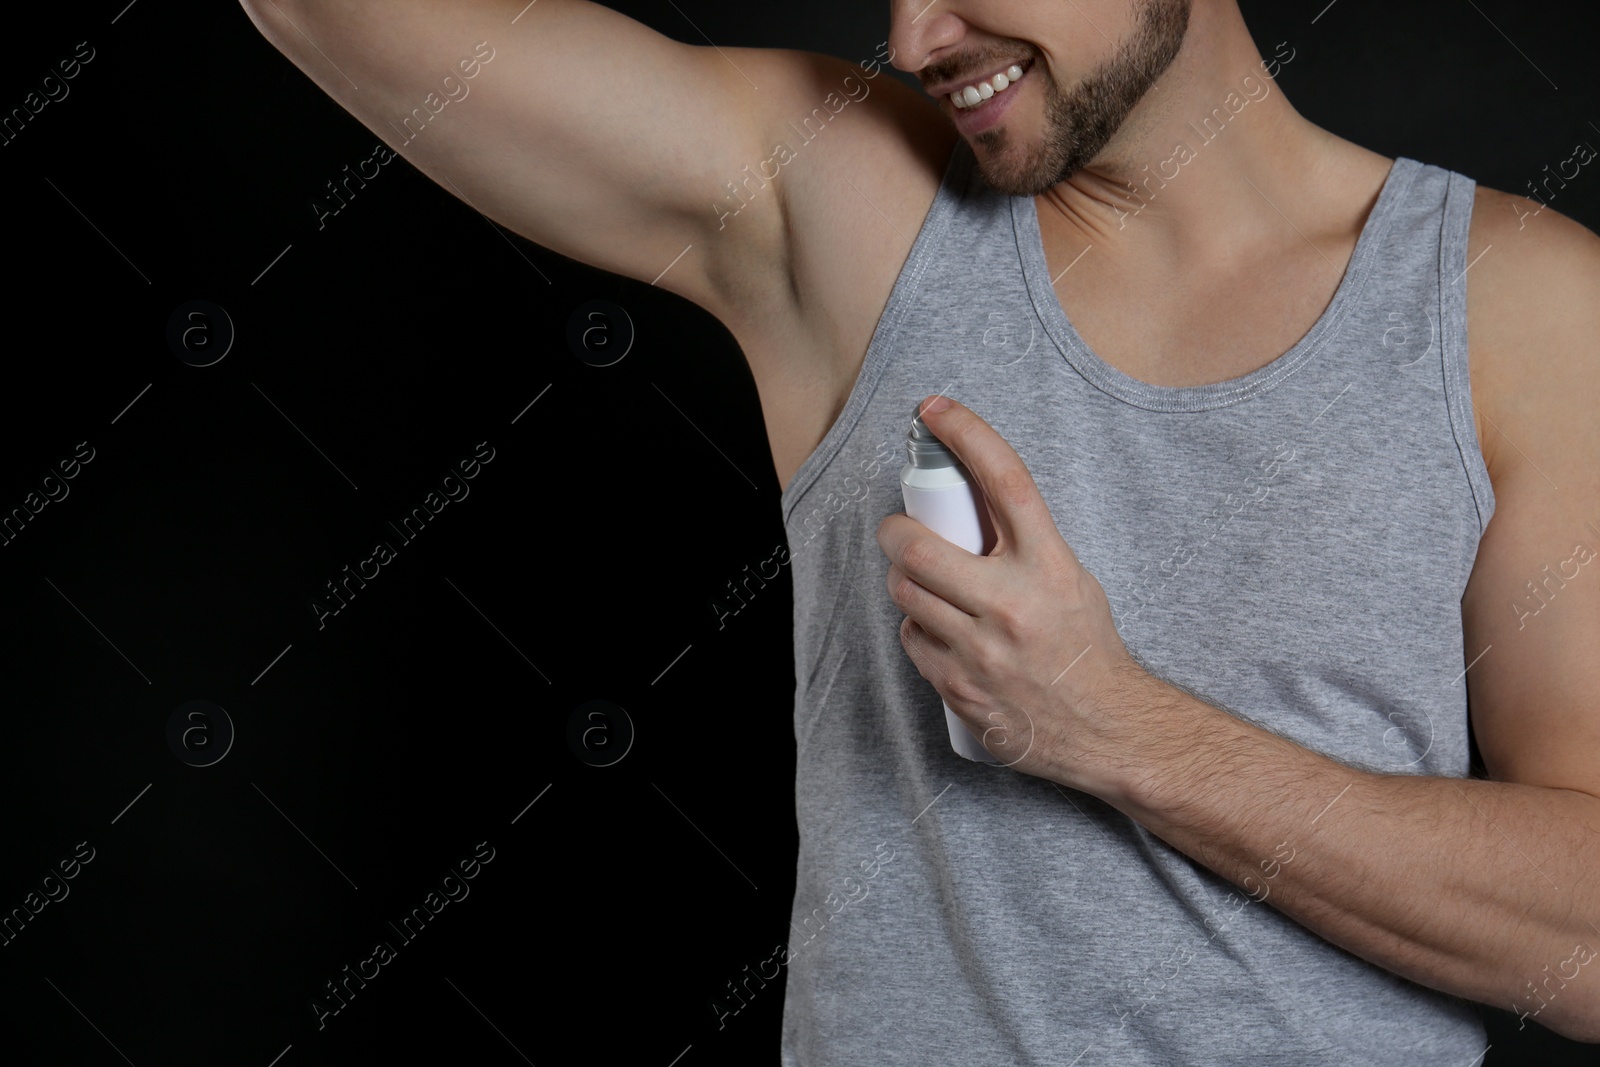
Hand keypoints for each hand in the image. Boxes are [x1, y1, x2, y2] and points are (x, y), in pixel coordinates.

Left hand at [876, 394, 1152, 791]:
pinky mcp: (959, 687)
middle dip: (895, 531)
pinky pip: (912, 640)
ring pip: (906, 593)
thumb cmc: (1086, 649)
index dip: (966, 434)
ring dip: (907, 582)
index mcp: (1049, 565)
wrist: (1108, 731)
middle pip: (918, 546)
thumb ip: (1026, 544)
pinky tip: (944, 635)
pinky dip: (919, 630)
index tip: (936, 410)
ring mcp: (981, 650)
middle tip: (898, 530)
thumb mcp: (1071, 580)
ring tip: (929, 588)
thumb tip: (971, 503)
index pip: (1005, 481)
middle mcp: (1012, 604)